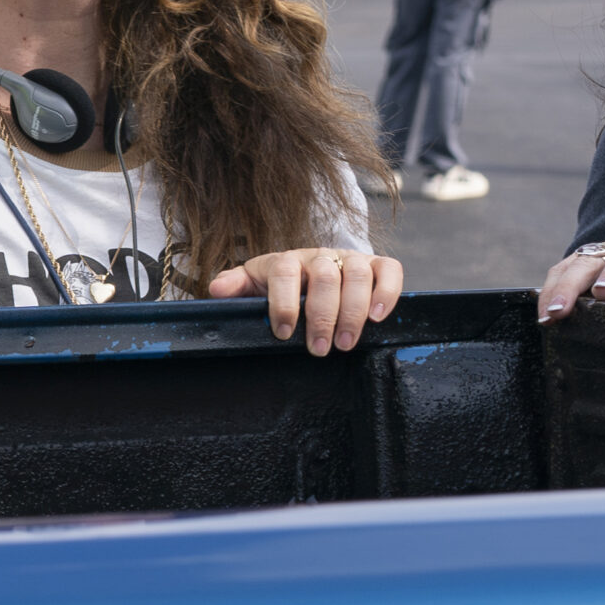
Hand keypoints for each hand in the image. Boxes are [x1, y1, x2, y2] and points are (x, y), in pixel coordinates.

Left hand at [208, 249, 402, 354]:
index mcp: (286, 260)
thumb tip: (215, 291)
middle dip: (322, 316)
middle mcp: (320, 256)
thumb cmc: (281, 285)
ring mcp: (350, 259)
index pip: (284, 273)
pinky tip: (378, 318)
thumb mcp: (254, 284)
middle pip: (325, 277)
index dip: (284, 303)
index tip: (282, 332)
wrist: (313, 270)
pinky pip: (389, 271)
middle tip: (320, 349)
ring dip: (353, 312)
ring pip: (357, 276)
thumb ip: (235, 287)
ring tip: (345, 343)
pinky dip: (386, 292)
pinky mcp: (377, 265)